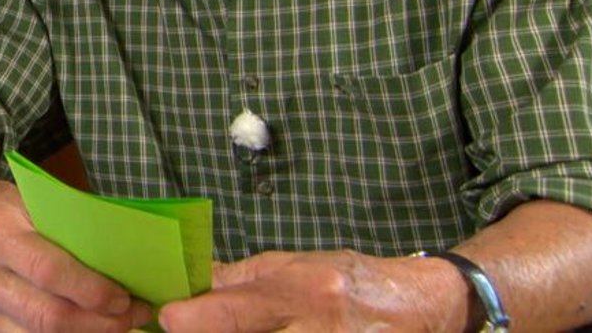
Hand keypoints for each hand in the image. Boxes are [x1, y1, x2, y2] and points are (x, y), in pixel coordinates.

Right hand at [0, 180, 152, 331]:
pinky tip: (80, 329)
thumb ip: (65, 232)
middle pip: (46, 316)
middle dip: (97, 323)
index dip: (91, 291)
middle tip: (129, 319)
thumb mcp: (29, 203)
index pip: (49, 271)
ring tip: (111, 325)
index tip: (124, 298)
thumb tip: (120, 265)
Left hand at [157, 250, 467, 332]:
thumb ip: (241, 279)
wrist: (422, 303)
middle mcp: (315, 327)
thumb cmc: (350, 280)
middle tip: (188, 327)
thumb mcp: (293, 265)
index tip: (169, 317)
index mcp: (299, 292)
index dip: (198, 317)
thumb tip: (190, 282)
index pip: (239, 308)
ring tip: (231, 328)